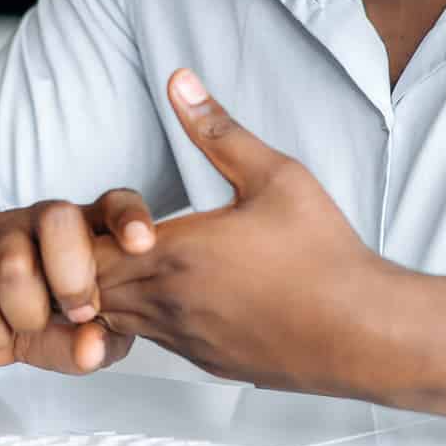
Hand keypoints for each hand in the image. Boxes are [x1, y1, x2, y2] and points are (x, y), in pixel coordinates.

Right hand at [0, 191, 156, 374]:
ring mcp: (1, 232)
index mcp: (89, 228)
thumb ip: (98, 343)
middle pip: (58, 219)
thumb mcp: (82, 335)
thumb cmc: (48, 317)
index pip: (114, 204)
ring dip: (27, 314)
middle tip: (79, 312)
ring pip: (13, 264)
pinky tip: (0, 331)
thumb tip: (91, 348)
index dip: (129, 218)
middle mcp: (45, 219)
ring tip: (30, 325)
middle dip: (72, 277)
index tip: (142, 244)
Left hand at [95, 70, 398, 392]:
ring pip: (115, 319)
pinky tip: (177, 292)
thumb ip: (219, 130)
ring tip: (136, 260)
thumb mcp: (275, 176)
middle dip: (88, 261)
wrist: (360, 331)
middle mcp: (168, 302)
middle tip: (110, 234)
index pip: (87, 249)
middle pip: (89, 288)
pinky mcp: (205, 361)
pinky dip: (146, 316)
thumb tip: (180, 84)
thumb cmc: (323, 255)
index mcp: (176, 253)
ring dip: (114, 290)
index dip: (85, 230)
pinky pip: (152, 340)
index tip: (106, 212)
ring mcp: (185, 338)